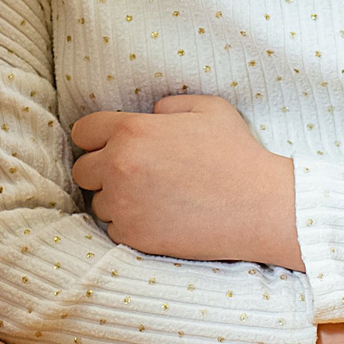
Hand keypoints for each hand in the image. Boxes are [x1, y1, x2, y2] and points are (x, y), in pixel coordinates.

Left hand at [69, 94, 301, 266]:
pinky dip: (131, 224)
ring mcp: (124, 204)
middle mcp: (119, 166)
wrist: (260, 206)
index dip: (96, 137)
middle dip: (102, 170)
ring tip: (152, 197)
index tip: (111, 145)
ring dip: (117, 200)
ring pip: (98, 202)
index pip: (83, 132)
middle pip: (82, 170)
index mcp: (132, 130)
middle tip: (133, 173)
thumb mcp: (207, 109)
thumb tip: (149, 115)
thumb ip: (167, 106)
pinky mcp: (134, 236)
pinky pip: (114, 228)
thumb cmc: (237, 153)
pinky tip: (159, 217)